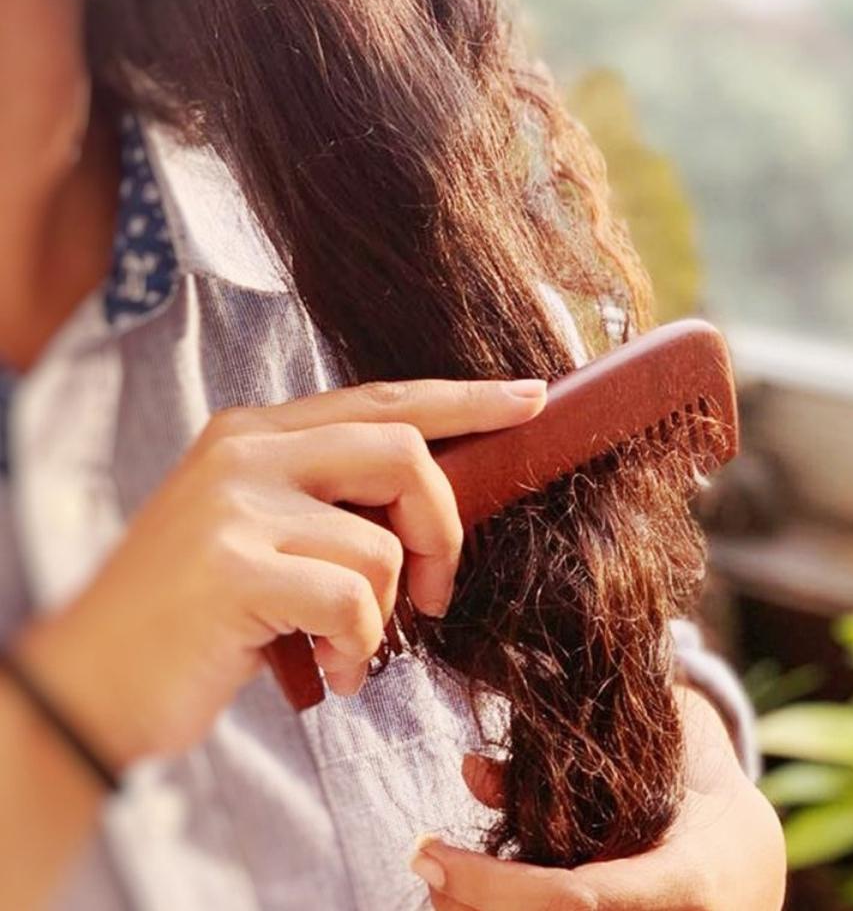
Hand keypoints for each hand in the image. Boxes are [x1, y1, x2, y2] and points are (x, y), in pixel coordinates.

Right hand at [16, 378, 546, 770]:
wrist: (92, 685)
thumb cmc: (200, 616)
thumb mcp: (264, 534)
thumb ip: (332, 501)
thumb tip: (432, 504)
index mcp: (258, 433)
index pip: (384, 400)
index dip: (465, 401)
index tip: (530, 398)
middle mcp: (247, 450)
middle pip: (403, 450)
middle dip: (442, 527)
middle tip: (437, 590)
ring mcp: (235, 503)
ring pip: (382, 542)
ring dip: (387, 613)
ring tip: (350, 649)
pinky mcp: (232, 566)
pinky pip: (353, 601)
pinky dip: (359, 651)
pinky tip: (330, 671)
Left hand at [411, 691, 786, 910]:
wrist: (753, 857)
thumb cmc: (700, 788)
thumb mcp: (651, 760)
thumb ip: (568, 764)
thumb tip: (471, 770)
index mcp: (686, 882)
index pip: (576, 899)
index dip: (492, 887)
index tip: (427, 854)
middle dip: (473, 908)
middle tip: (422, 866)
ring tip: (442, 882)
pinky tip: (475, 894)